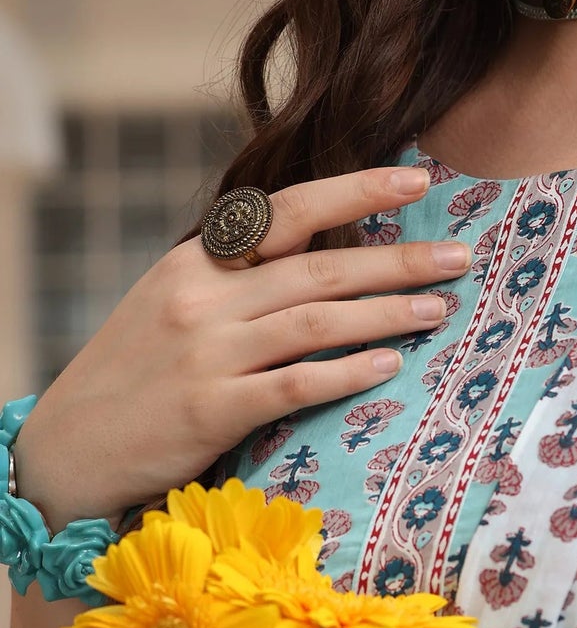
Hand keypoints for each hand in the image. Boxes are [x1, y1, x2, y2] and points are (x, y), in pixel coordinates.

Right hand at [15, 167, 470, 530]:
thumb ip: (238, 275)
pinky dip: (347, 373)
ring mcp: (206, 354)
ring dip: (387, 313)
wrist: (65, 449)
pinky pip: (295, 384)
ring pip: (317, 321)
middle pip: (320, 266)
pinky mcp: (209, 411)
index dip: (357, 189)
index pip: (288, 210)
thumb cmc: (135, 373)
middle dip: (398, 259)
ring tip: (440, 309)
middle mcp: (202, 297)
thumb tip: (326, 249)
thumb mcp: (172, 301)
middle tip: (460, 257)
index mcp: (196, 260)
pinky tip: (390, 366)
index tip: (418, 178)